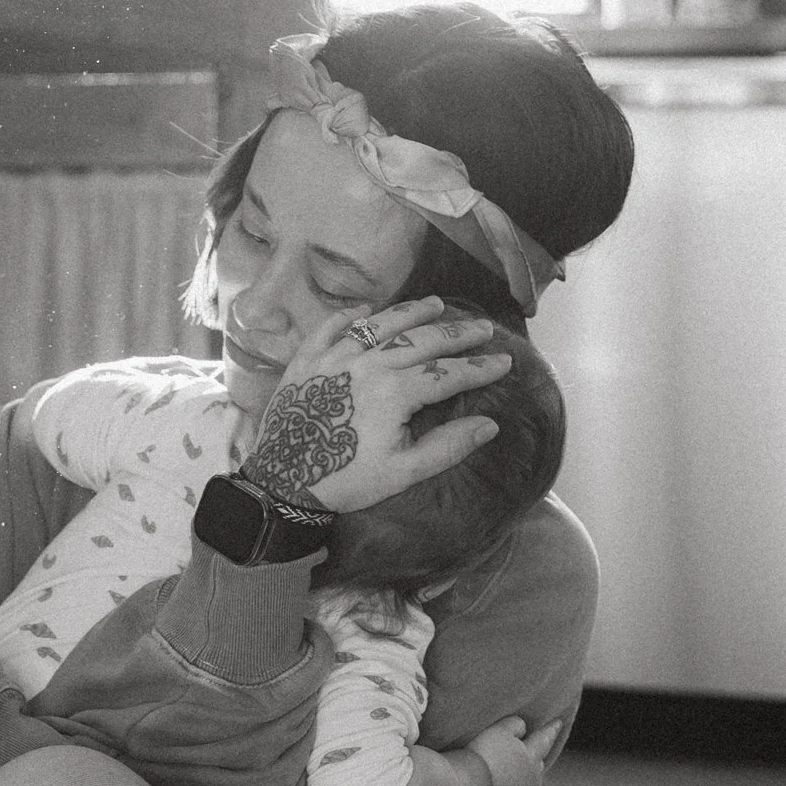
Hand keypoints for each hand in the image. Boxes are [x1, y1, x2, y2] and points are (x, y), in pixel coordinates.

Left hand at [241, 298, 512, 512]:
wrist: (281, 481)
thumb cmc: (346, 481)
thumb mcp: (403, 472)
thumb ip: (448, 446)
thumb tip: (490, 424)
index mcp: (395, 393)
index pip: (448, 374)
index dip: (479, 367)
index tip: (504, 360)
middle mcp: (368, 364)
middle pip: (421, 341)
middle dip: (457, 333)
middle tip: (483, 327)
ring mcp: (335, 357)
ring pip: (380, 324)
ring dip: (411, 312)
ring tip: (436, 304)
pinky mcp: (307, 359)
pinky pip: (331, 327)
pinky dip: (351, 316)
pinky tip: (366, 310)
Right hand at [465, 714, 561, 785]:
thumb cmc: (484, 754)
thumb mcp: (499, 731)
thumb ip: (514, 725)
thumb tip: (523, 728)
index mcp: (530, 756)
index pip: (543, 739)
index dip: (550, 730)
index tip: (558, 723)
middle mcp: (529, 778)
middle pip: (538, 762)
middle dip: (539, 753)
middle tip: (543, 746)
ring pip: (526, 780)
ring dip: (525, 771)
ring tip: (521, 765)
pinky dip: (509, 785)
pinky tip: (500, 783)